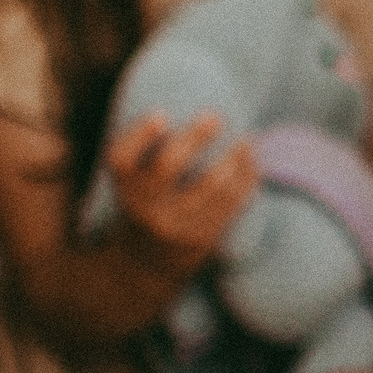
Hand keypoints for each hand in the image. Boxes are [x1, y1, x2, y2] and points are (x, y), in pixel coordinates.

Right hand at [106, 112, 258, 277]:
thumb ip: (144, 153)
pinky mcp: (203, 238)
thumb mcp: (132, 185)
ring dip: (234, 157)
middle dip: (194, 138)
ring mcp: (176, 224)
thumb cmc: (145, 205)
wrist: (146, 264)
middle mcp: (146, 207)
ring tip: (246, 140)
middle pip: (168, 166)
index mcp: (125, 188)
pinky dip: (246, 178)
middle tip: (215, 117)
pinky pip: (232, 203)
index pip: (121, 160)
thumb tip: (177, 108)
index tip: (162, 114)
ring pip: (211, 185)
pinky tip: (251, 162)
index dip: (140, 136)